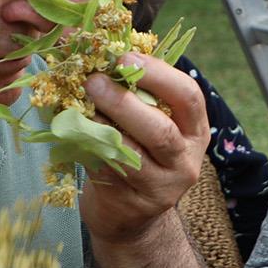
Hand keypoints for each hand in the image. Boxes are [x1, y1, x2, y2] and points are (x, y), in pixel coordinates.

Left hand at [81, 54, 208, 246]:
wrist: (130, 216)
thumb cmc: (139, 155)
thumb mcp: (151, 125)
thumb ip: (139, 95)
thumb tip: (103, 50)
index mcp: (194, 130)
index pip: (189, 97)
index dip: (158, 74)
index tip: (125, 57)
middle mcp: (185, 160)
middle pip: (161, 130)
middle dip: (125, 101)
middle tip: (94, 80)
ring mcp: (162, 186)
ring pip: (133, 154)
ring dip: (103, 125)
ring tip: (80, 102)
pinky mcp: (133, 203)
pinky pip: (108, 171)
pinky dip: (89, 148)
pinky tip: (73, 130)